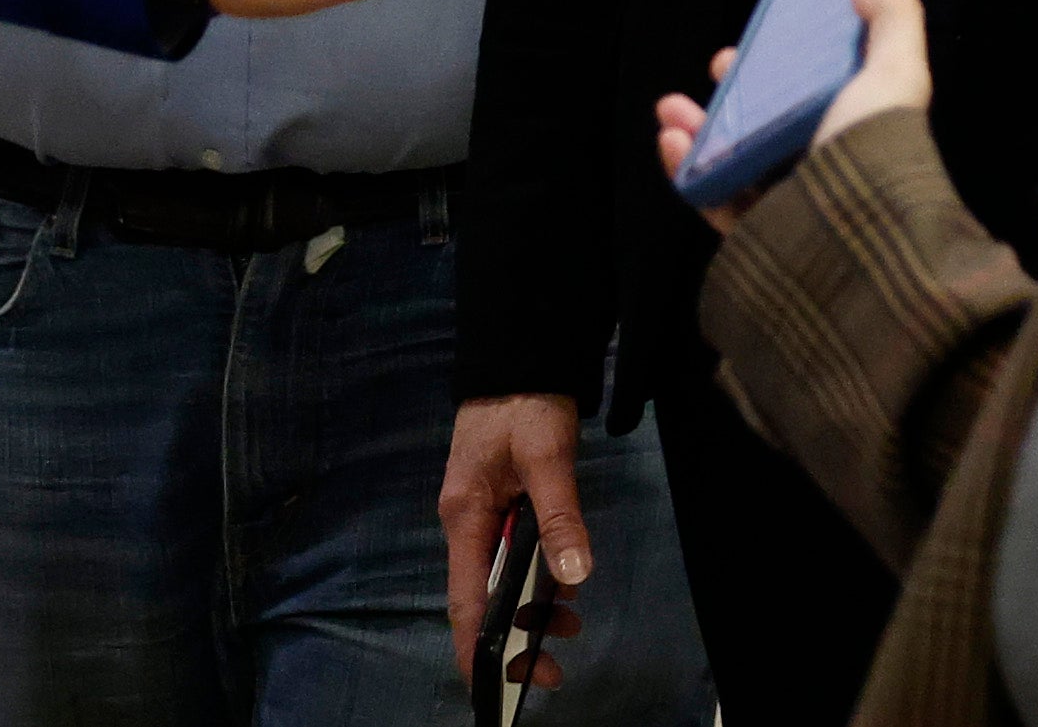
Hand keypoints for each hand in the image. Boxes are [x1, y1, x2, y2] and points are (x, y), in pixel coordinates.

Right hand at [438, 400, 593, 690]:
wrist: (519, 352)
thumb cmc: (526, 400)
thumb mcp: (547, 456)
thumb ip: (559, 516)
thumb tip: (572, 578)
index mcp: (465, 516)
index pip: (466, 600)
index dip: (480, 647)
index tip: (499, 685)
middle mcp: (465, 522)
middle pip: (480, 598)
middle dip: (511, 639)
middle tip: (552, 668)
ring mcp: (479, 514)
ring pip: (497, 580)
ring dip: (529, 610)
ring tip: (568, 629)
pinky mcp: (497, 504)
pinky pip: (509, 557)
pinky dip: (535, 580)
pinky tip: (563, 588)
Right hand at [648, 0, 932, 232]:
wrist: (857, 246)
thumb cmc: (876, 152)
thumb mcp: (897, 74)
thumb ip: (893, 17)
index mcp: (856, 128)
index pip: (813, 91)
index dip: (780, 63)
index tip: (751, 43)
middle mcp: (823, 167)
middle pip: (766, 124)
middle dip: (730, 92)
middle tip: (717, 68)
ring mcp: (787, 205)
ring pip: (732, 161)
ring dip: (696, 130)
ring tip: (670, 110)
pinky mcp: (756, 238)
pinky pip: (714, 201)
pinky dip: (687, 172)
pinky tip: (670, 143)